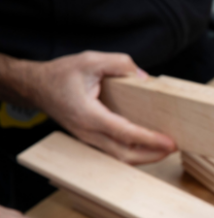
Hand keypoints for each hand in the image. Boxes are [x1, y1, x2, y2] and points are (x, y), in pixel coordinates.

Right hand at [25, 51, 175, 163]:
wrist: (35, 86)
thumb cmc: (61, 74)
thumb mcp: (90, 60)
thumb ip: (119, 64)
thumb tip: (144, 78)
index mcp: (88, 114)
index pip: (124, 133)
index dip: (148, 139)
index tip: (169, 142)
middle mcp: (88, 132)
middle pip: (124, 154)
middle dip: (152, 155)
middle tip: (173, 148)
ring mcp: (89, 139)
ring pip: (120, 157)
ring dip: (144, 156)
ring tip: (166, 148)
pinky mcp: (91, 139)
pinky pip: (115, 151)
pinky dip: (134, 152)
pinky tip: (148, 145)